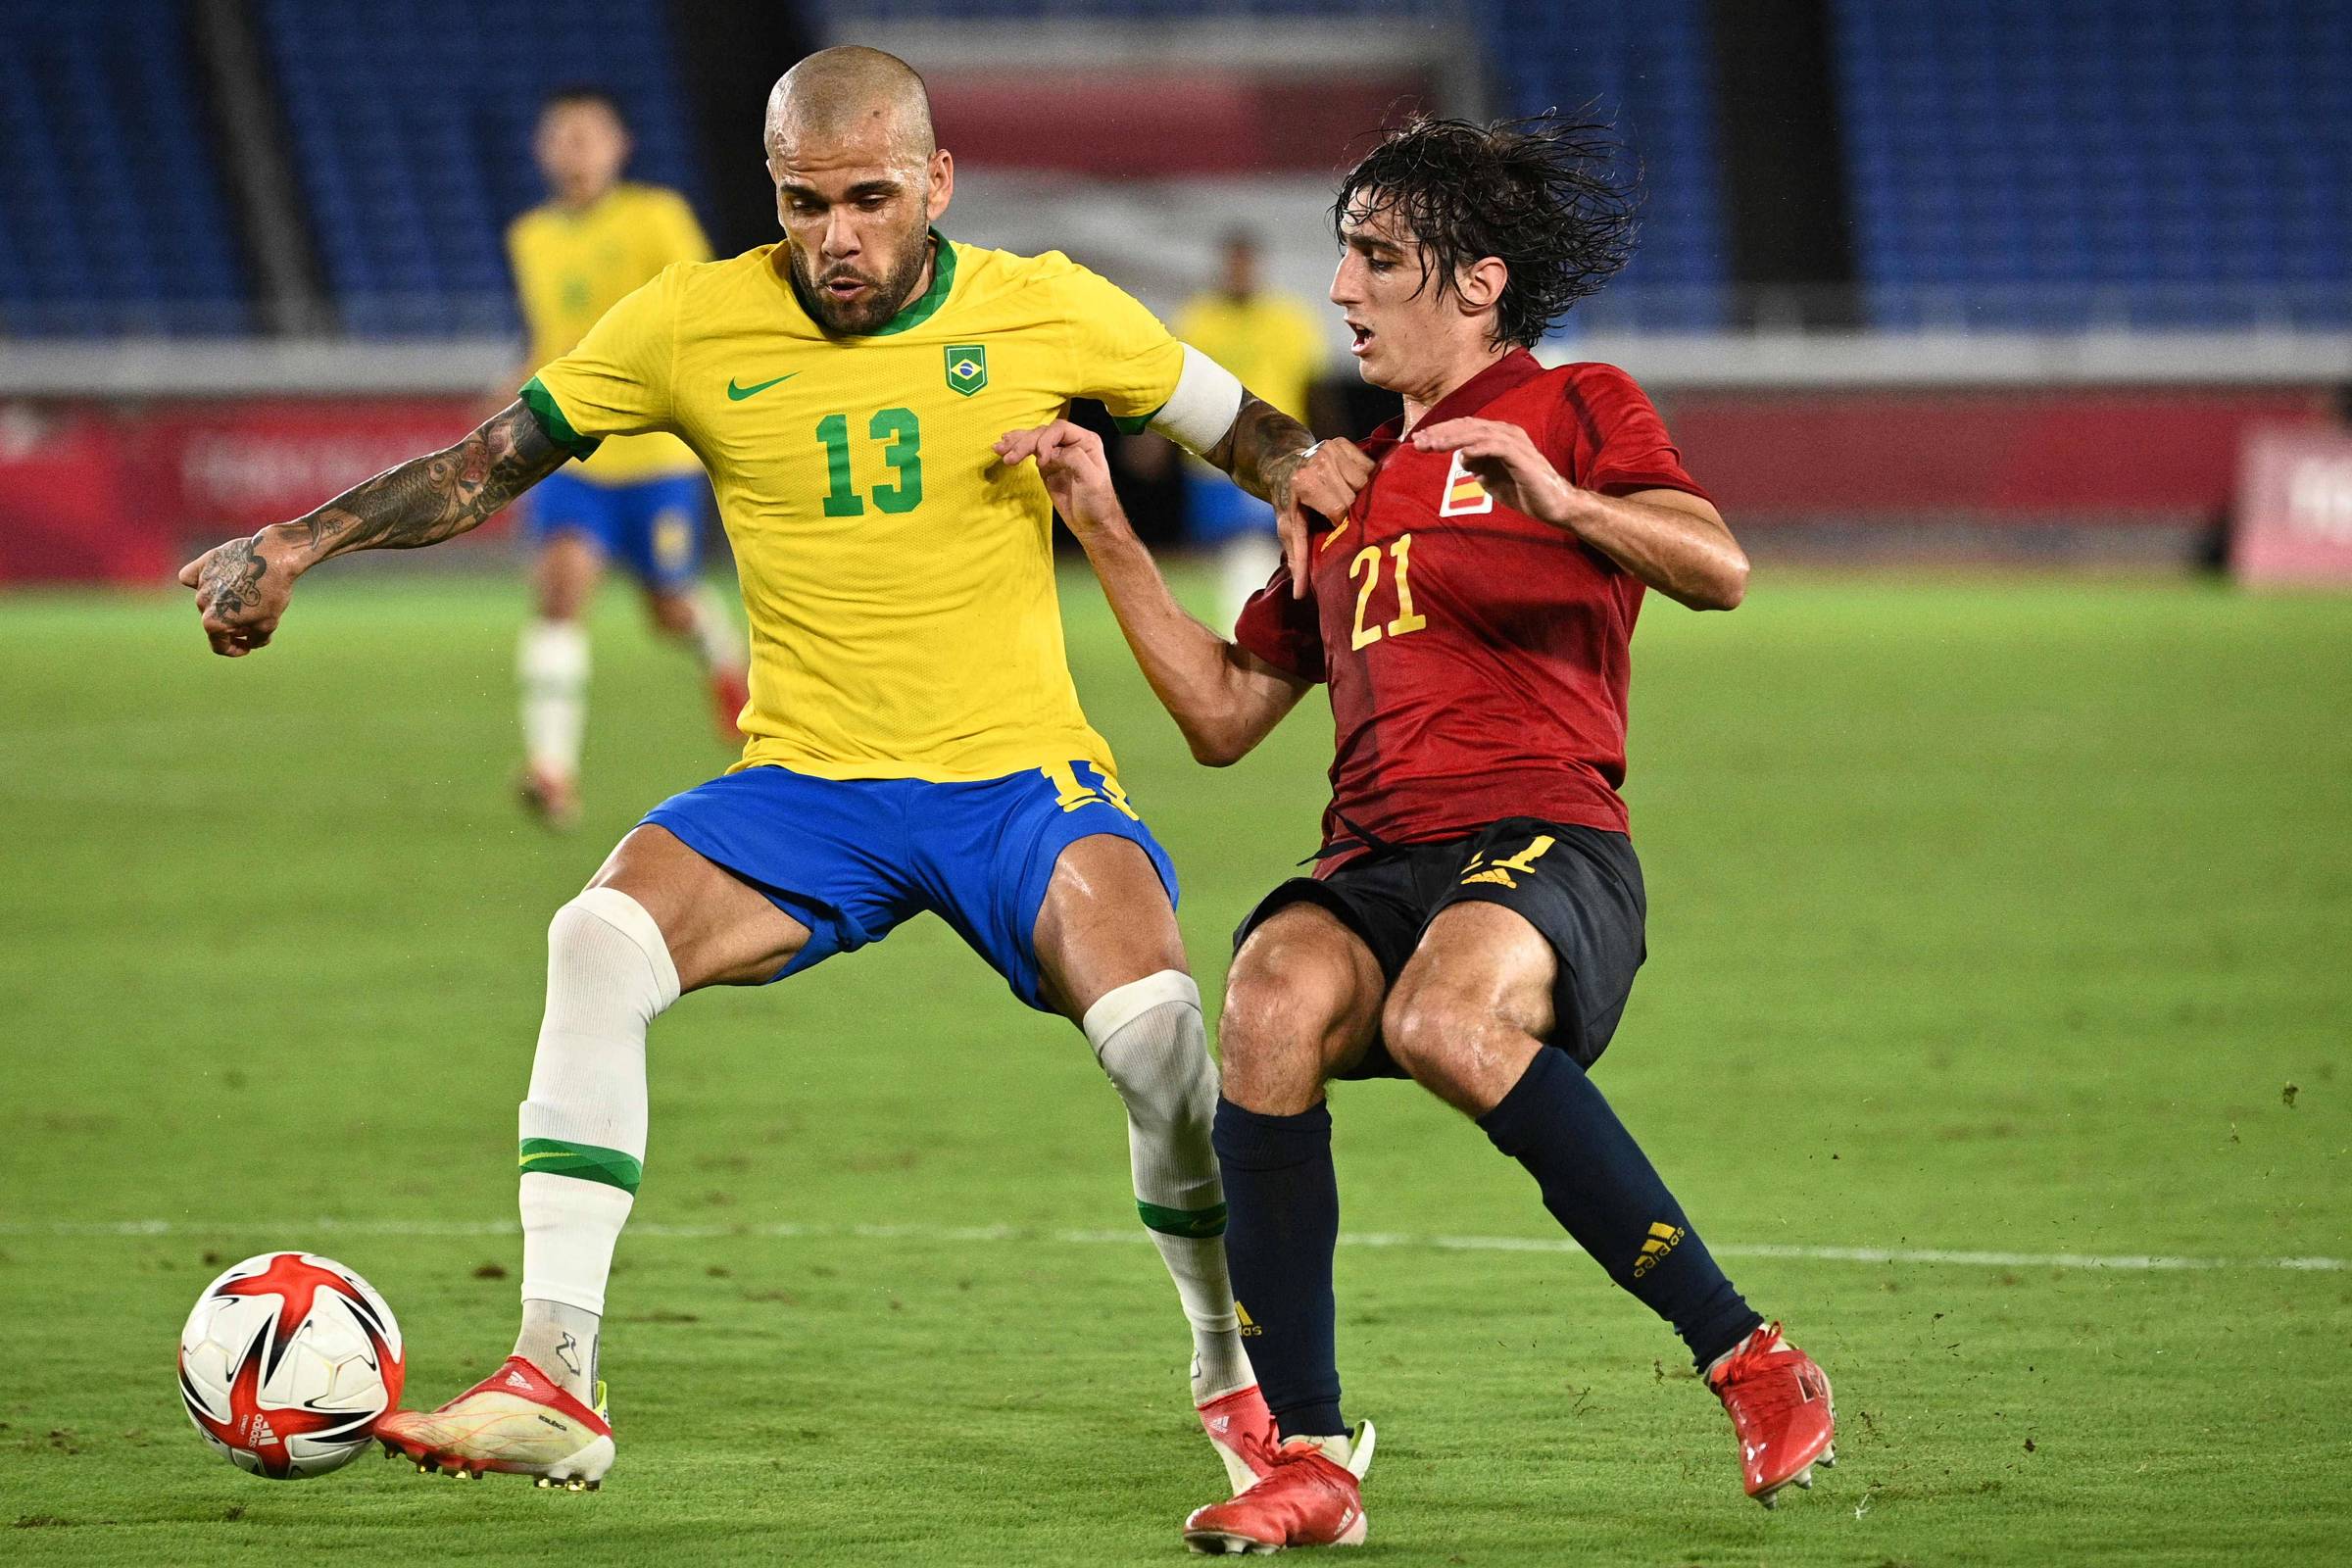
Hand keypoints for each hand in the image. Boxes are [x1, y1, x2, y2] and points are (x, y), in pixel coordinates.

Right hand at [177, 527, 305, 656]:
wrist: (275, 557)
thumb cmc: (273, 592)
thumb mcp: (269, 624)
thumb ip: (255, 639)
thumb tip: (249, 643)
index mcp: (214, 623)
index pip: (220, 646)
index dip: (235, 650)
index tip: (247, 646)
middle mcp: (202, 603)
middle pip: (215, 621)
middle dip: (233, 624)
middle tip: (255, 615)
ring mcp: (201, 582)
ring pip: (208, 599)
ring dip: (223, 602)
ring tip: (248, 593)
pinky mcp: (203, 563)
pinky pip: (192, 576)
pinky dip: (200, 580)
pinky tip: (213, 579)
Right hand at [995, 421, 1123, 537]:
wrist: (1092, 525)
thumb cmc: (1097, 503)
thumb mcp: (1091, 479)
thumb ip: (1074, 458)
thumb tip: (1051, 451)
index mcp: (1086, 441)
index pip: (1059, 429)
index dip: (1046, 440)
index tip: (1040, 462)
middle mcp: (1071, 443)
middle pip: (1042, 433)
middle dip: (1025, 442)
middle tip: (1010, 457)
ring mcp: (1057, 454)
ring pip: (1034, 440)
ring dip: (1016, 443)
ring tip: (1000, 449)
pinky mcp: (1047, 466)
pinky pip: (1030, 452)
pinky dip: (1017, 449)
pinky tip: (1005, 448)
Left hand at [1266, 438, 1374, 596]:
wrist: (1283, 465)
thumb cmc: (1288, 503)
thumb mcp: (1288, 529)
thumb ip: (1297, 558)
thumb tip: (1300, 594)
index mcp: (1306, 483)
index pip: (1340, 509)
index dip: (1345, 524)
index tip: (1345, 532)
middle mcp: (1320, 462)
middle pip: (1357, 494)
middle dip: (1358, 510)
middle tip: (1355, 520)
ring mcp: (1332, 448)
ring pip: (1367, 479)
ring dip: (1366, 493)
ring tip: (1357, 504)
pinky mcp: (1344, 442)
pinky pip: (1370, 466)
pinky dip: (1369, 478)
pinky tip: (1360, 487)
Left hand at [1410, 418, 1575, 526]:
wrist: (1553, 505)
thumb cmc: (1523, 490)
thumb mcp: (1491, 478)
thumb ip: (1476, 465)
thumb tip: (1461, 457)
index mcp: (1498, 435)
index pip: (1464, 427)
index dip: (1441, 432)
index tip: (1419, 440)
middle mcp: (1506, 433)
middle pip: (1467, 426)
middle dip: (1440, 433)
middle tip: (1418, 441)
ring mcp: (1515, 442)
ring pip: (1477, 433)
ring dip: (1452, 438)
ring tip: (1431, 446)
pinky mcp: (1521, 455)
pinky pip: (1495, 446)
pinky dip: (1476, 448)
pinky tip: (1461, 454)